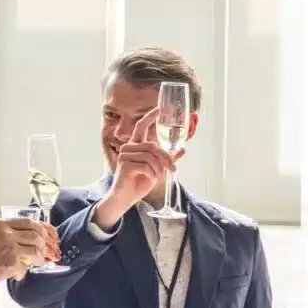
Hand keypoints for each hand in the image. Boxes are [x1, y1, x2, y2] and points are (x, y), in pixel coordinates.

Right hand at [0, 218, 60, 288]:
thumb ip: (6, 235)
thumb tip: (24, 240)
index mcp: (1, 224)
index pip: (30, 222)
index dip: (44, 229)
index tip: (50, 235)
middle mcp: (7, 234)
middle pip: (37, 234)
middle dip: (46, 244)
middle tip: (48, 251)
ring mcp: (10, 248)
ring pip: (36, 250)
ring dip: (39, 258)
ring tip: (36, 263)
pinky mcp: (11, 263)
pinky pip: (26, 266)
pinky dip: (25, 271)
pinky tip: (19, 274)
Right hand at [96, 110, 181, 229]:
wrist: (126, 198)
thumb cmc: (139, 183)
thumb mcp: (156, 169)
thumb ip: (167, 158)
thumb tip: (183, 149)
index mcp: (135, 146)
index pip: (141, 127)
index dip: (149, 117)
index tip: (158, 110)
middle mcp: (128, 148)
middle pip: (153, 146)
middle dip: (166, 158)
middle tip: (174, 169)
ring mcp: (125, 156)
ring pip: (151, 157)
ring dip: (159, 169)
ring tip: (157, 177)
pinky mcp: (125, 165)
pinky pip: (147, 167)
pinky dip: (152, 175)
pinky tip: (148, 180)